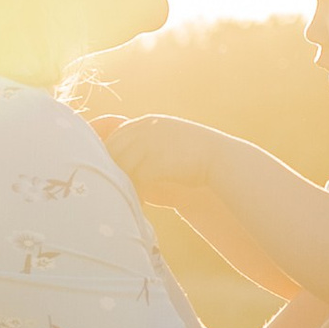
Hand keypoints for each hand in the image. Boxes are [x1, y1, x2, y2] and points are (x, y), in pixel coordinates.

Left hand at [87, 111, 206, 201]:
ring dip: (120, 184)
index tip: (108, 174)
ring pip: (121, 166)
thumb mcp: (165, 144)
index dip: (108, 156)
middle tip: (110, 189)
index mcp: (147, 123)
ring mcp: (149, 144)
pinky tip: (141, 204)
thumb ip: (143, 150)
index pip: (115, 137)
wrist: (220, 159)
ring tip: (125, 199)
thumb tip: (120, 167)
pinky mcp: (155, 162)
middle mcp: (145, 130)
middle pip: (113, 150)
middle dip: (109, 170)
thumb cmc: (191, 158)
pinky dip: (135, 193)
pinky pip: (135, 180)